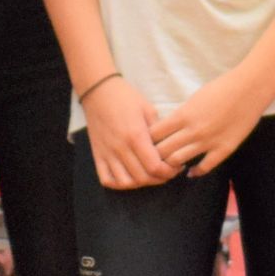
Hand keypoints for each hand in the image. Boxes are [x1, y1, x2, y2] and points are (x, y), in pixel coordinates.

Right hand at [80, 75, 175, 189]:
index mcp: (135, 136)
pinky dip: (118, 184)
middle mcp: (120, 148)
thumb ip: (159, 131)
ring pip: (125, 182)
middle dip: (159, 179)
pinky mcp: (98, 155)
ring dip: (141, 183)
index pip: (154, 166)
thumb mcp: (148, 109)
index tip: (176, 166)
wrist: (98, 91)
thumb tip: (171, 147)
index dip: (169, 172)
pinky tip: (130, 178)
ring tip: (151, 175)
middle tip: (168, 172)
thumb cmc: (126, 97)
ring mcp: (107, 153)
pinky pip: (106, 179)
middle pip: (142, 177)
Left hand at [150, 67, 274, 177]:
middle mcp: (193, 130)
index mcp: (183, 115)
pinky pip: (204, 167)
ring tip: (171, 165)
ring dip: (171, 165)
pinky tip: (191, 172)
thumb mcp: (195, 98)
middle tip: (155, 158)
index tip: (147, 143)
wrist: (250, 89)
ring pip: (178, 161)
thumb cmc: (222, 88)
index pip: (154, 134)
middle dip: (155, 155)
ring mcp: (208, 141)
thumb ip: (181, 115)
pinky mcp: (224, 149)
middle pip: (161, 151)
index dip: (147, 140)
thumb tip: (169, 128)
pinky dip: (195, 172)